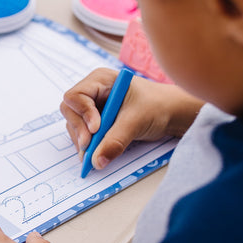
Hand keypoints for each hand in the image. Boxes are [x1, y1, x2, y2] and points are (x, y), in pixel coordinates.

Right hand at [60, 68, 202, 170]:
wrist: (172, 113)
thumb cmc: (158, 107)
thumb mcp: (136, 122)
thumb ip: (115, 141)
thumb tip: (97, 161)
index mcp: (101, 81)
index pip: (75, 96)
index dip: (82, 113)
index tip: (96, 129)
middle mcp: (92, 92)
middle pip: (71, 111)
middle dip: (79, 129)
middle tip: (89, 147)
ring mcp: (92, 106)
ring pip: (74, 124)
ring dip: (81, 140)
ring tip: (93, 154)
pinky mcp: (95, 120)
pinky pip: (82, 133)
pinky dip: (86, 145)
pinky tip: (95, 153)